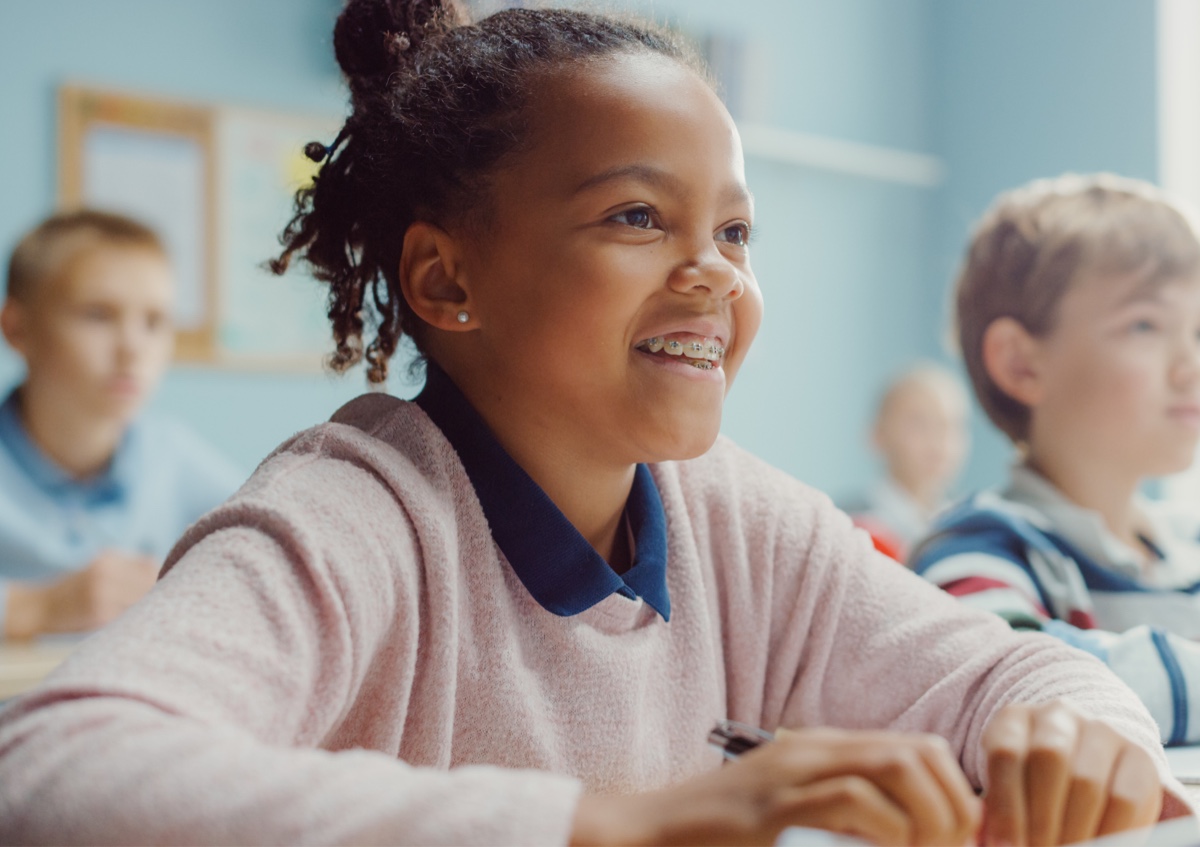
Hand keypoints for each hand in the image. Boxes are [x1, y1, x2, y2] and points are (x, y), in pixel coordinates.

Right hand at [4, 550, 159, 637]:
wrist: (38, 608)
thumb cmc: (76, 589)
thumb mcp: (100, 568)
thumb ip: (129, 569)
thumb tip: (169, 575)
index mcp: (108, 558)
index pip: (151, 566)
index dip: (160, 578)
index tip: (162, 587)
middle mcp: (106, 573)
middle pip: (150, 583)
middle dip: (157, 594)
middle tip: (158, 604)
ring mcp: (102, 595)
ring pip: (143, 601)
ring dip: (147, 609)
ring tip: (145, 614)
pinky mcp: (100, 616)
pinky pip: (129, 617)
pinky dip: (134, 620)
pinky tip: (131, 623)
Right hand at [571, 726, 980, 845]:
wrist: (648, 835)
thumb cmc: (720, 838)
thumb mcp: (791, 818)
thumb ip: (841, 819)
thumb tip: (906, 839)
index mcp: (821, 751)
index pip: (919, 749)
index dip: (956, 796)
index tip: (957, 844)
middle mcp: (813, 751)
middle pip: (918, 752)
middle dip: (954, 807)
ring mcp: (792, 773)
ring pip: (895, 765)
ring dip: (928, 818)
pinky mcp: (774, 807)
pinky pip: (851, 800)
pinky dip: (886, 830)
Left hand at [981, 700, 1162, 845]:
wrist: (1082, 780)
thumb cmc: (1030, 793)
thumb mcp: (1007, 794)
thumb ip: (997, 813)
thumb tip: (992, 843)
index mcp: (1014, 719)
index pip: (1006, 753)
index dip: (1006, 807)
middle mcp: (1057, 716)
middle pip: (1049, 758)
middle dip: (1041, 818)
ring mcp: (1101, 731)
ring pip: (1087, 780)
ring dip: (1074, 829)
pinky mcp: (1139, 756)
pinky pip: (1125, 798)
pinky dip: (1109, 832)